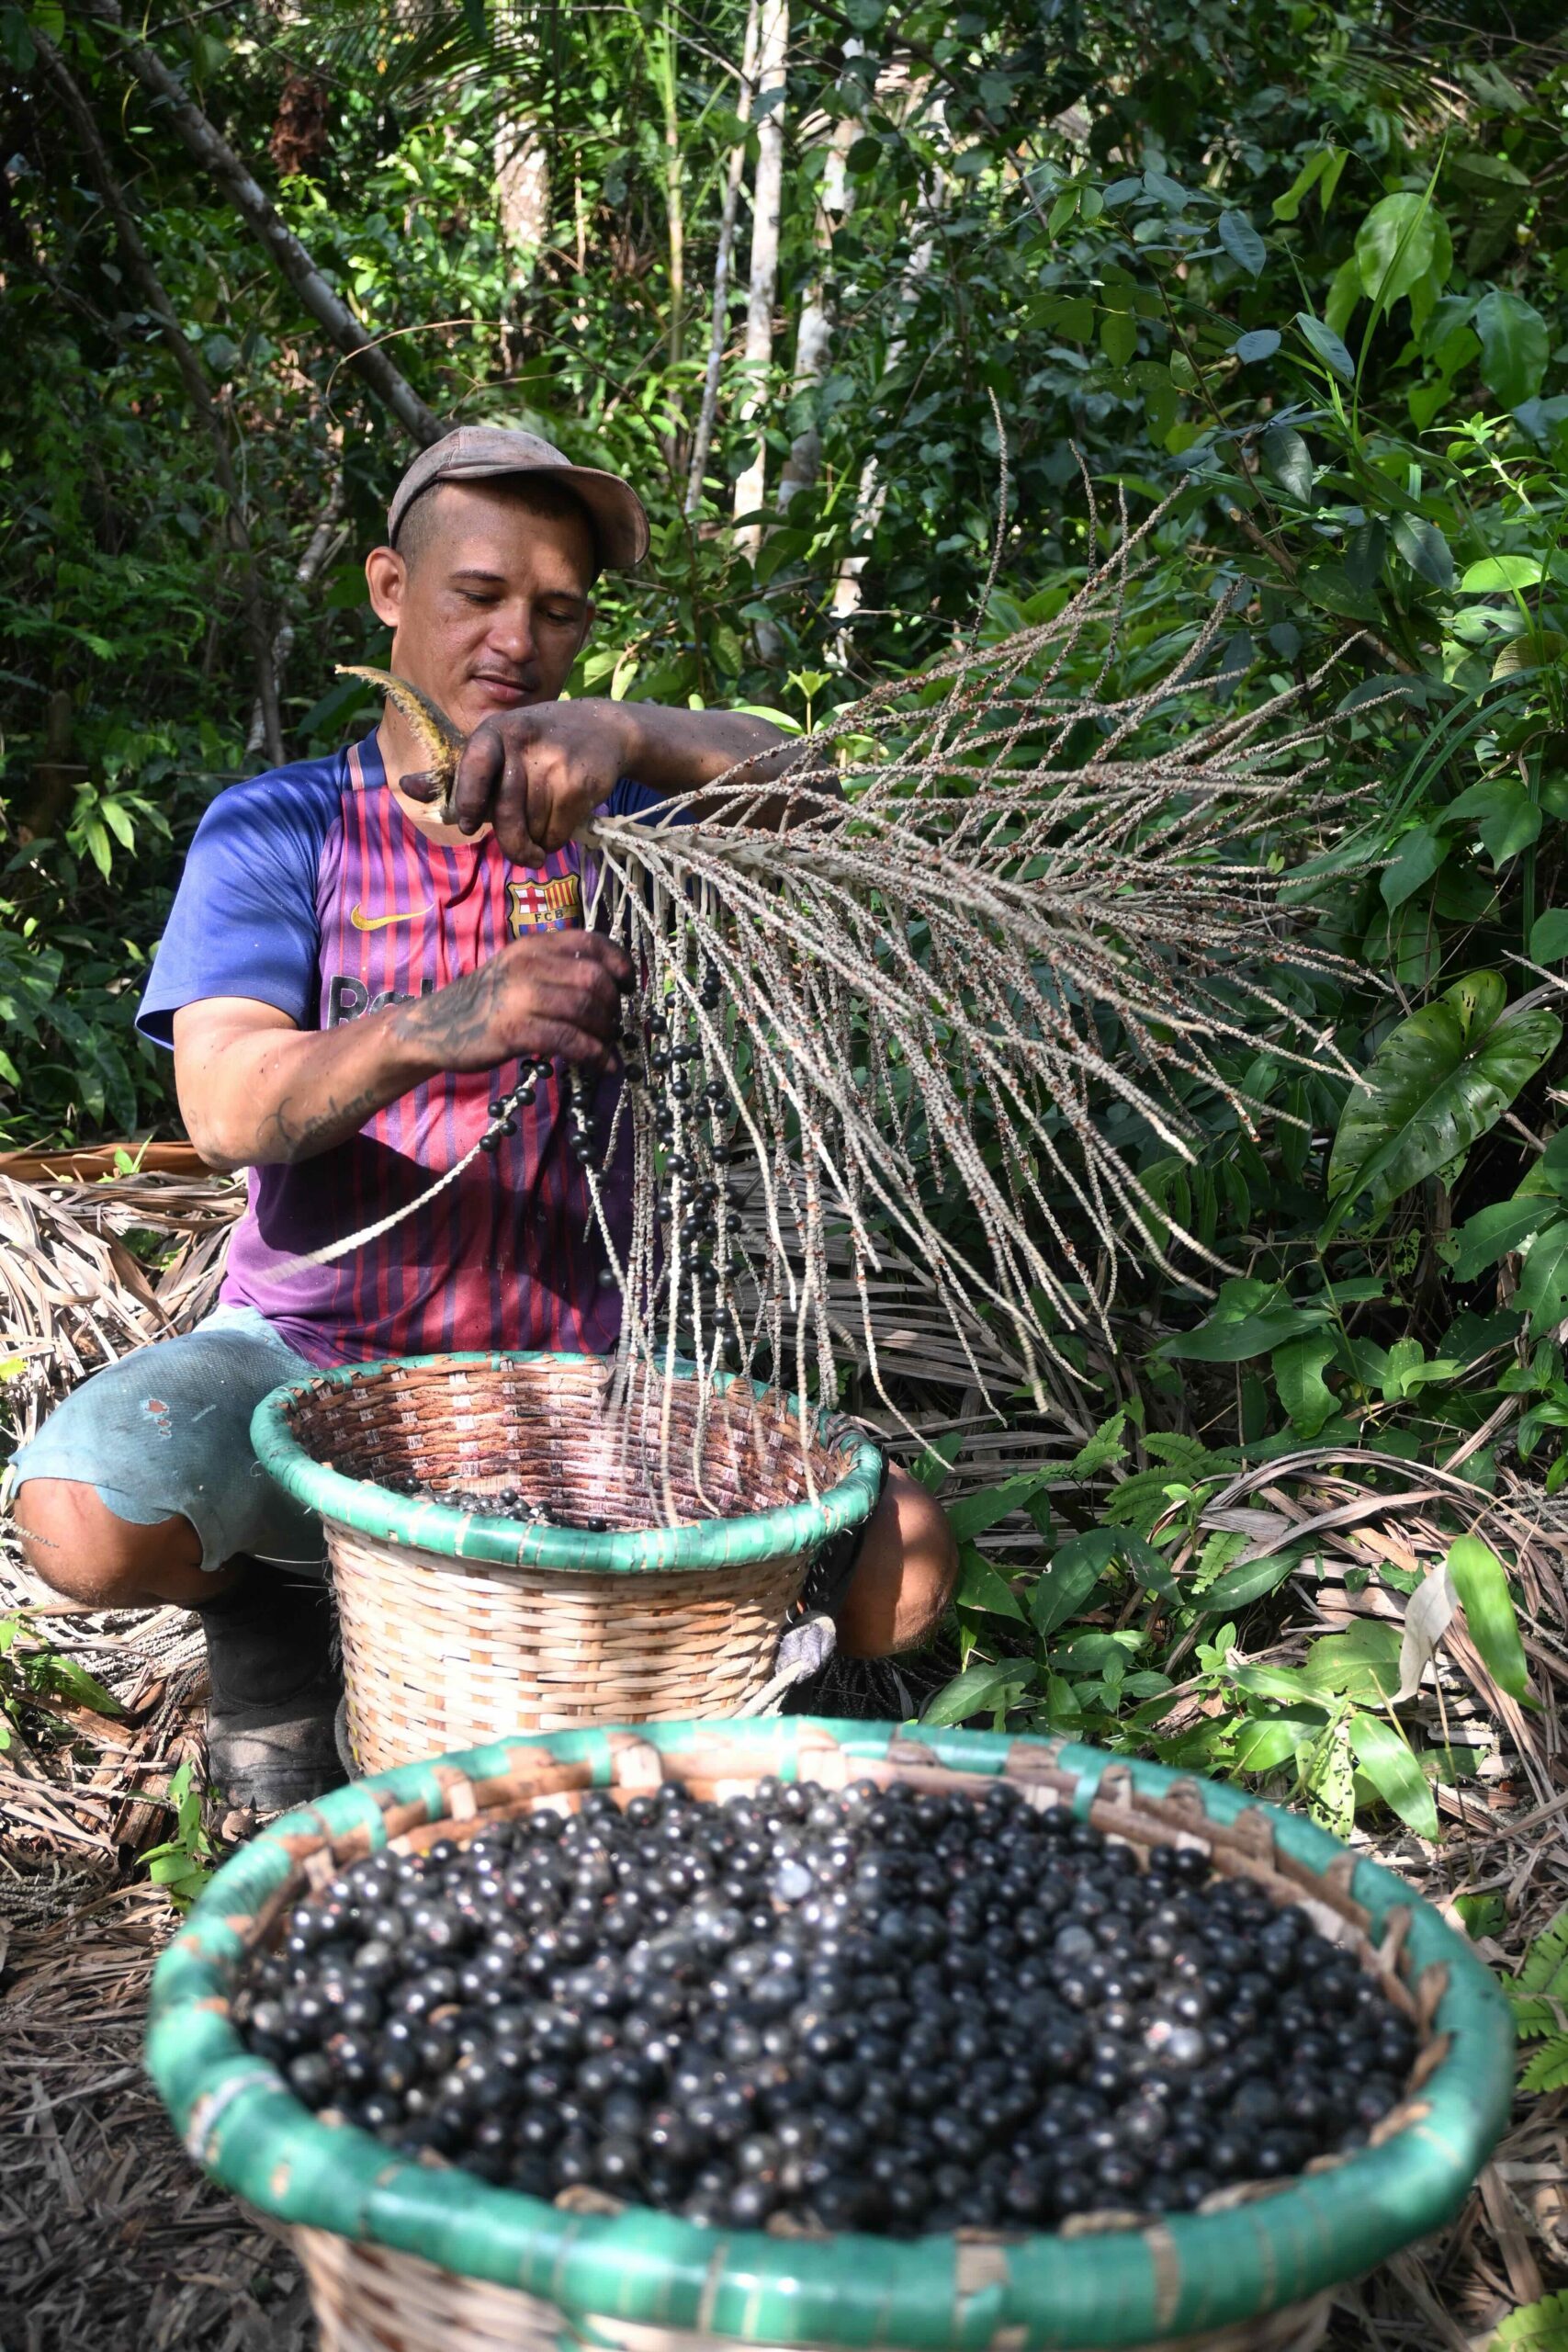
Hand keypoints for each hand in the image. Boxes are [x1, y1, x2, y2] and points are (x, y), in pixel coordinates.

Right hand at [392, 931, 632, 1074]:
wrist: (434, 1027)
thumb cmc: (485, 1002)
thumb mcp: (519, 971)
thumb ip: (556, 969)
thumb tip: (609, 986)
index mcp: (533, 945)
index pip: (590, 942)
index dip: (619, 963)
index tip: (630, 985)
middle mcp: (528, 964)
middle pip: (594, 979)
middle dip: (613, 1005)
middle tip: (613, 1024)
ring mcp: (520, 996)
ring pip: (585, 1008)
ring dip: (605, 1032)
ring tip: (606, 1045)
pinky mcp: (514, 1030)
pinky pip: (569, 1040)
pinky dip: (595, 1054)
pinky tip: (605, 1065)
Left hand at [405, 700, 639, 862]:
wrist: (604, 728)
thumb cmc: (537, 744)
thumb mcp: (496, 748)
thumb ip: (455, 773)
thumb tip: (405, 786)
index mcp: (493, 732)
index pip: (472, 769)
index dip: (470, 803)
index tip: (472, 827)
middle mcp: (521, 744)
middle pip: (506, 815)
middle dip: (513, 843)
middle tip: (522, 854)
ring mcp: (553, 763)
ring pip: (533, 830)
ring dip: (539, 840)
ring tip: (548, 822)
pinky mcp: (580, 783)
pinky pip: (557, 833)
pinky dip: (558, 838)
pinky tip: (565, 818)